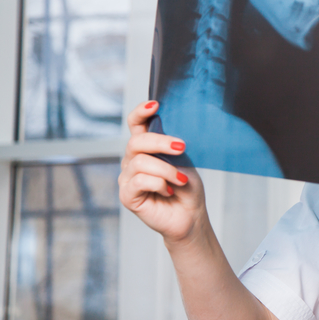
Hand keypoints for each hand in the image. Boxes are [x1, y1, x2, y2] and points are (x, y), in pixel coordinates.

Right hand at [118, 100, 206, 243]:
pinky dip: (159, 184)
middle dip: (160, 142)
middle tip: (181, 147)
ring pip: (141, 162)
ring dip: (166, 170)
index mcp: (146, 148)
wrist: (191, 215)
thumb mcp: (183, 160)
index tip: (155, 105)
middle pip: (136, 142)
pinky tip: (168, 191)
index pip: (136, 124)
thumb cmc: (187, 187)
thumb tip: (169, 131)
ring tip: (181, 180)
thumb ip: (171, 146)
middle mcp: (132, 160)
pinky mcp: (127, 195)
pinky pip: (140, 181)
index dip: (141, 112)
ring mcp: (128, 178)